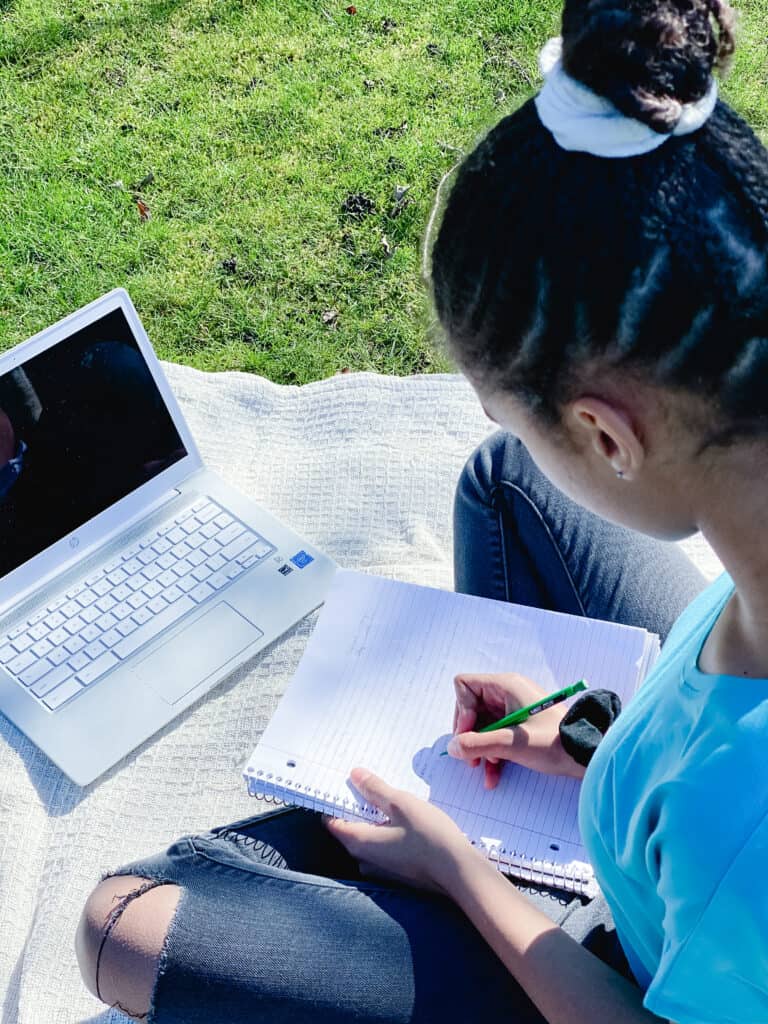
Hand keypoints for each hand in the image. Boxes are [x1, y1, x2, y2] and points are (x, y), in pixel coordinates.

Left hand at [324, 767, 478, 893]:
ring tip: (392, 799)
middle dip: (358, 806)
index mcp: (359, 843)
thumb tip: (354, 775)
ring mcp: (381, 870)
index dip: (335, 800)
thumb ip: (375, 789)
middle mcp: (364, 860)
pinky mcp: (397, 873)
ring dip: (376, 820)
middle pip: (350, 829)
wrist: (460, 873)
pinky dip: (389, 832)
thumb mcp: (400, 804)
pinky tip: (407, 821)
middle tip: (370, 784)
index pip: (332, 821)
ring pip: (370, 838)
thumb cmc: (429, 837)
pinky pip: (385, 848)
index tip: (343, 782)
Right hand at [448, 672, 584, 786]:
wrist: (586, 756)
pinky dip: (491, 754)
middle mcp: (507, 694)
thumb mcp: (511, 744)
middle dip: (468, 734)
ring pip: (482, 726)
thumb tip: (452, 748)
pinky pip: (495, 736)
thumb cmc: (553, 742)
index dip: (461, 710)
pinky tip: (492, 777)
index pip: (465, 686)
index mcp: (506, 686)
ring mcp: (513, 710)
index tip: (468, 734)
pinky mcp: (520, 727)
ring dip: (478, 748)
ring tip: (479, 768)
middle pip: (470, 708)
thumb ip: (477, 744)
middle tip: (469, 757)